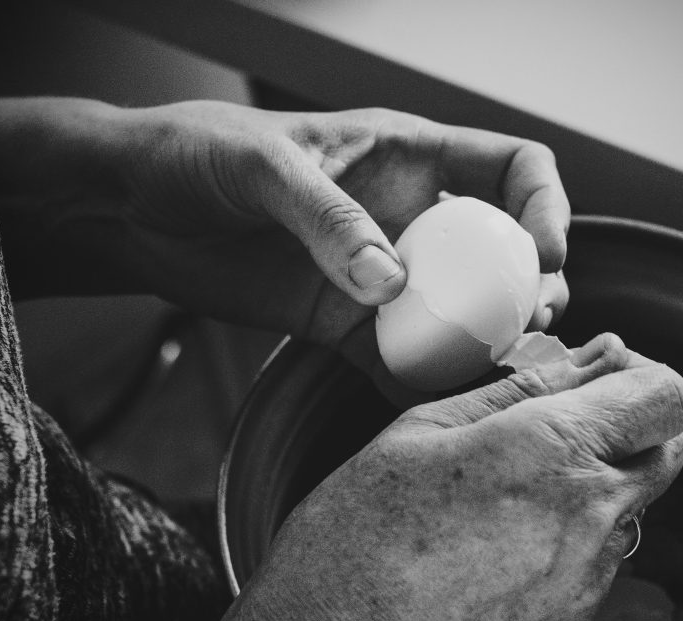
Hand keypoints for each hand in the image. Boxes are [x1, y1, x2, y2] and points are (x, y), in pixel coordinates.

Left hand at [0, 95, 569, 394]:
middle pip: (503, 252)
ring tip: (499, 369)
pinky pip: (400, 358)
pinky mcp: (343, 323)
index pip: (512, 167)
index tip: (544, 256)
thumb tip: (388, 285)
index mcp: (410, 155)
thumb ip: (326, 218)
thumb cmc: (197, 155)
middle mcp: (409, 218)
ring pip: (462, 312)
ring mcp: (380, 275)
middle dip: (533, 288)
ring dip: (489, 342)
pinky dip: (422, 382)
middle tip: (532, 325)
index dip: (545, 206)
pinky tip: (433, 403)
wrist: (137, 208)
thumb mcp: (261, 167)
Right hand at [183, 334, 682, 620]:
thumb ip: (522, 386)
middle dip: (632, 423)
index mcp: (555, 449)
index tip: (600, 374)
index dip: (642, 375)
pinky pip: (601, 556)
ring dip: (598, 479)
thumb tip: (593, 356)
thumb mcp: (424, 429)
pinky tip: (502, 536)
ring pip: (633, 505)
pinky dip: (574, 531)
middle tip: (564, 419)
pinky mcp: (573, 619)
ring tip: (513, 485)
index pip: (668, 397)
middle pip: (667, 451)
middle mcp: (592, 514)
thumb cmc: (359, 534)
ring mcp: (588, 576)